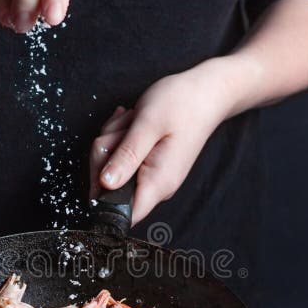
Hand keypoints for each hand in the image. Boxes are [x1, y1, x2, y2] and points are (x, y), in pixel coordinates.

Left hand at [90, 61, 235, 224]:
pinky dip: (118, 138)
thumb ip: (126, 156)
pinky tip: (133, 122)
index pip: (123, 215)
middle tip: (124, 131)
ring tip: (133, 122)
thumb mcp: (147, 125)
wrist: (206, 92)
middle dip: (104, 155)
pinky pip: (118, 157)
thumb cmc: (181, 104)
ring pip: (109, 168)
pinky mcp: (146, 165)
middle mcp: (155, 185)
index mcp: (157, 183)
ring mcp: (150, 176)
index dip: (101, 199)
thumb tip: (104, 184)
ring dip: (112, 141)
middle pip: (108, 188)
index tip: (101, 170)